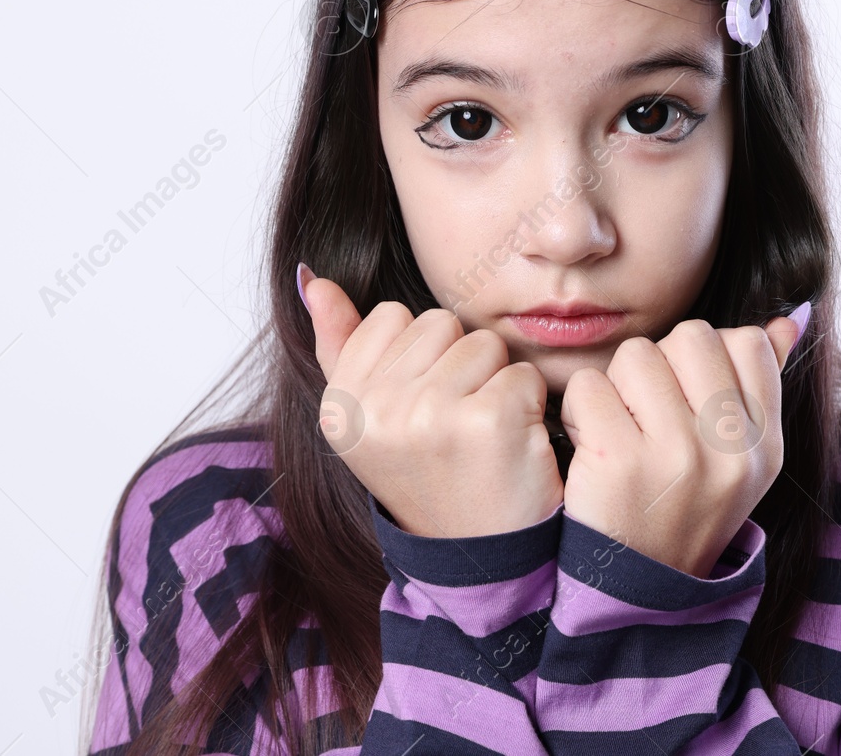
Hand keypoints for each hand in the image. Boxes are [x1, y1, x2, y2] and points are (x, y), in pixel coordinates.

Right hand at [300, 266, 564, 538]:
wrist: (477, 561)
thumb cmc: (430, 477)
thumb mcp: (368, 418)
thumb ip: (339, 343)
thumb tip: (313, 279)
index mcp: (339, 403)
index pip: (393, 316)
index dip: (420, 359)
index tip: (419, 414)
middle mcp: (374, 409)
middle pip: (441, 324)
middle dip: (458, 367)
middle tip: (455, 430)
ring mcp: (427, 415)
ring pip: (484, 345)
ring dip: (494, 385)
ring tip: (481, 439)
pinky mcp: (487, 423)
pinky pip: (522, 374)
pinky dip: (528, 407)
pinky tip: (511, 448)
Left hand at [558, 313, 804, 577]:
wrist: (634, 598)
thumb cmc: (680, 513)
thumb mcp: (739, 464)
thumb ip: (759, 388)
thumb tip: (784, 319)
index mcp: (765, 447)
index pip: (747, 343)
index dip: (703, 358)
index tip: (685, 400)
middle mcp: (731, 451)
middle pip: (691, 337)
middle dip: (658, 365)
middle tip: (646, 416)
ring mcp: (679, 456)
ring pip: (636, 355)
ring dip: (615, 386)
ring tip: (618, 433)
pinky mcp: (621, 463)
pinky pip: (589, 387)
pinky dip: (579, 411)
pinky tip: (591, 448)